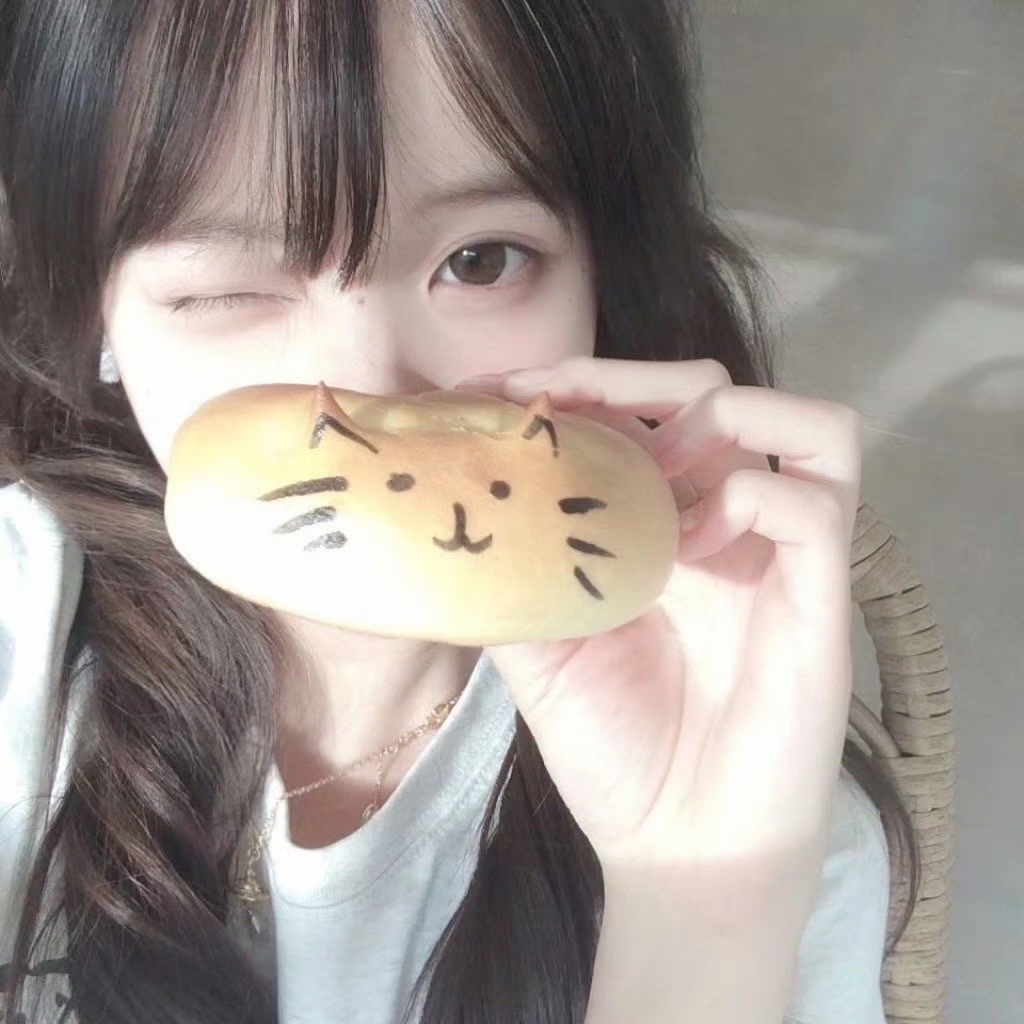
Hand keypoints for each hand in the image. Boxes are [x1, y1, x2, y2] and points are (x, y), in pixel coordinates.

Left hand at [455, 357, 862, 910]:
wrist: (679, 848)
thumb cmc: (615, 751)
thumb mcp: (539, 650)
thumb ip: (514, 576)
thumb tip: (458, 508)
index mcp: (665, 528)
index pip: (643, 413)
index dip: (577, 385)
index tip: (500, 392)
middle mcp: (728, 526)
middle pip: (716, 392)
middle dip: (634, 379)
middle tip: (561, 408)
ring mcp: (780, 557)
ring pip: (807, 425)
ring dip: (717, 421)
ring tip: (652, 469)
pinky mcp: (820, 598)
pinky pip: (815, 503)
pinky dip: (750, 498)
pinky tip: (691, 545)